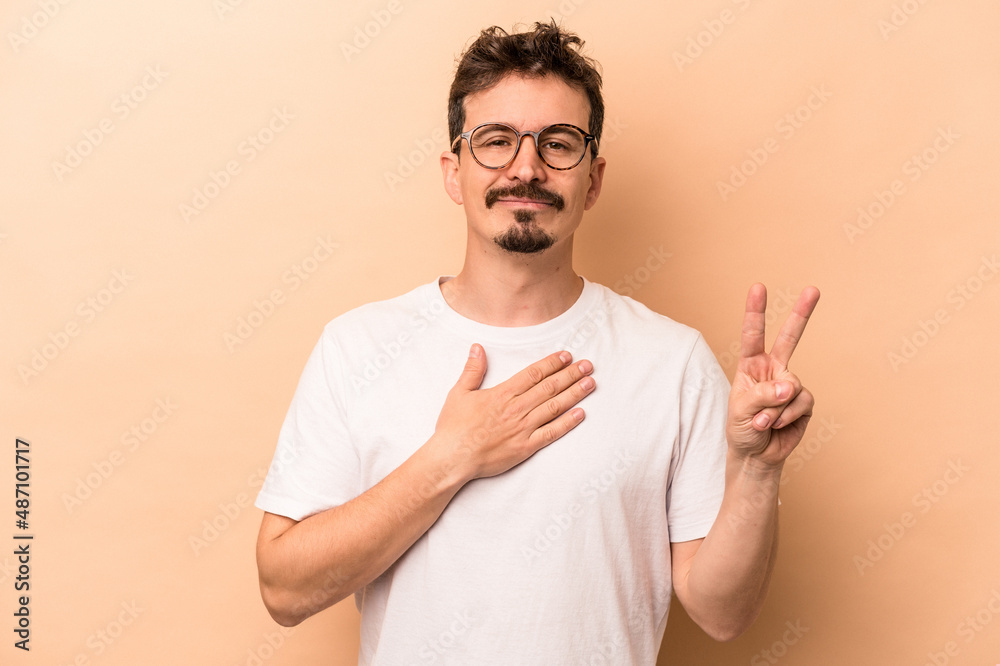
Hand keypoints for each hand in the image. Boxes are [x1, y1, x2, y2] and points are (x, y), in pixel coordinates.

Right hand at [432, 344, 594, 481]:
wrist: (452, 458)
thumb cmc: (453, 427)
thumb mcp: (459, 393)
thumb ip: (472, 370)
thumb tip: (478, 348)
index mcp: (502, 394)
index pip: (534, 374)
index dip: (552, 363)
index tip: (567, 356)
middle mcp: (517, 409)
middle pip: (549, 387)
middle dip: (571, 375)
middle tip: (588, 366)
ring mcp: (523, 429)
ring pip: (554, 407)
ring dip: (574, 394)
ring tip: (590, 383)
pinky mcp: (525, 447)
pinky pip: (551, 433)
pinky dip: (567, 423)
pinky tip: (580, 414)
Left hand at [726, 284, 819, 467]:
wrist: (756, 455)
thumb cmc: (741, 429)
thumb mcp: (740, 410)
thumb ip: (762, 394)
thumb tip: (790, 386)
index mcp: (751, 365)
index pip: (753, 335)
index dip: (755, 311)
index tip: (758, 287)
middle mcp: (773, 370)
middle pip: (790, 338)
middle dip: (802, 314)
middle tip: (814, 289)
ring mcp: (791, 385)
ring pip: (791, 386)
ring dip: (775, 408)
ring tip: (763, 422)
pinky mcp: (804, 402)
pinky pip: (801, 403)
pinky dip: (786, 416)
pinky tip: (777, 425)